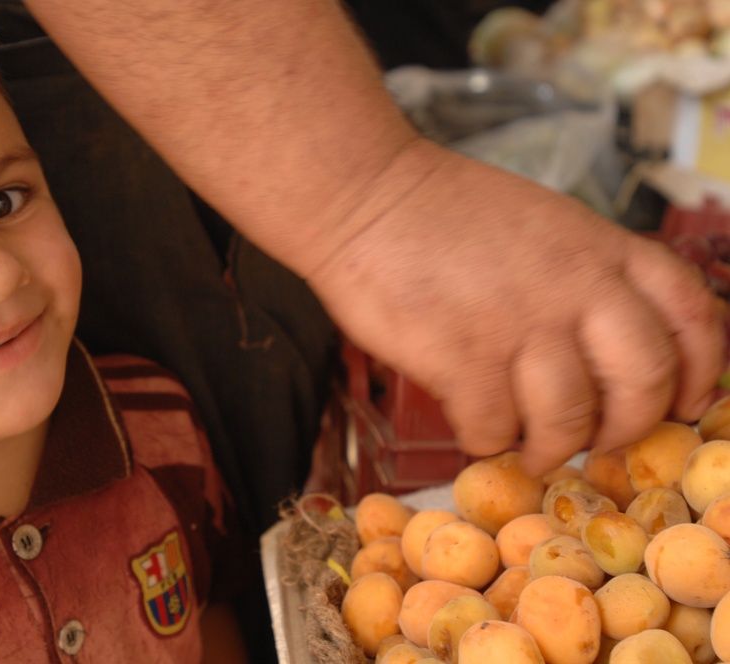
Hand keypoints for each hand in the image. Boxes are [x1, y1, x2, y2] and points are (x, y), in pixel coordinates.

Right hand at [307, 140, 725, 474]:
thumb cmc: (443, 212)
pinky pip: (494, 429)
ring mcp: (520, 326)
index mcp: (600, 249)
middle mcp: (574, 288)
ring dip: (549, 446)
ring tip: (525, 445)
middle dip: (625, 428)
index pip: (691, 314)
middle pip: (644, 383)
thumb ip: (586, 273)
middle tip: (595, 440)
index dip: (702, 370)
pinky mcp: (462, 358)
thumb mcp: (544, 222)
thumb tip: (604, 346)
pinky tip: (470, 422)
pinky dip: (485, 439)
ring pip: (570, 421)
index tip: (684, 401)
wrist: (366, 197)